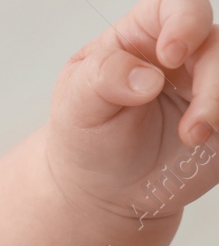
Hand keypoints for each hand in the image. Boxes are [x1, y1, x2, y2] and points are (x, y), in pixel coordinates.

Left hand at [47, 0, 218, 223]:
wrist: (102, 190)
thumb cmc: (87, 137)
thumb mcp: (77, 104)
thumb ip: (103, 77)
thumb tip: (148, 78)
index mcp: (144, 35)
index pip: (178, 6)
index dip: (185, 22)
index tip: (172, 55)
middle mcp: (184, 54)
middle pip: (217, 44)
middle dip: (212, 81)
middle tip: (190, 125)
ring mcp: (208, 83)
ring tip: (192, 138)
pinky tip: (205, 141)